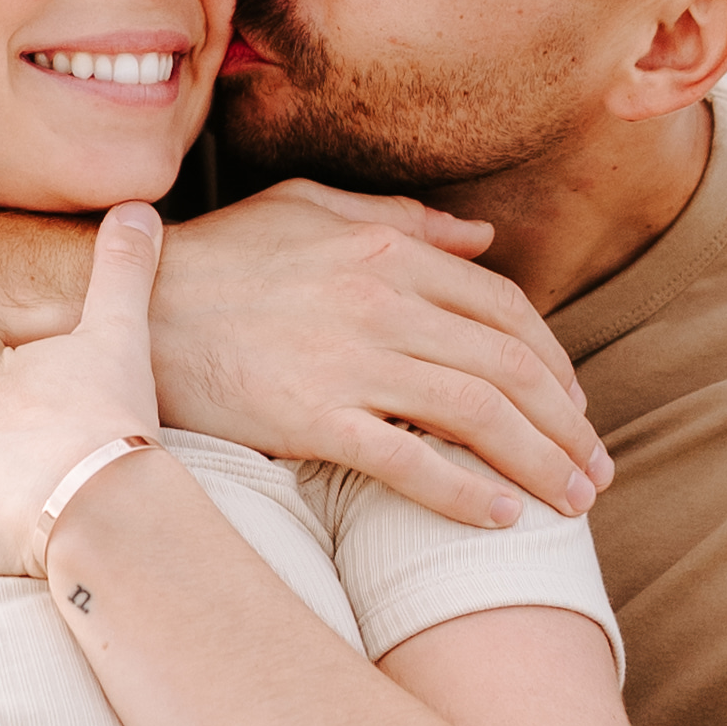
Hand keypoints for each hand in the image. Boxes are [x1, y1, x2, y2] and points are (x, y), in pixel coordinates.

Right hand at [149, 182, 605, 527]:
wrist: (130, 307)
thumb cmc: (218, 256)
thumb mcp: (309, 208)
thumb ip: (402, 220)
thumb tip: (482, 238)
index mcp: (387, 251)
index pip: (506, 309)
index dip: (556, 363)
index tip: (576, 408)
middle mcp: (380, 302)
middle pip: (509, 366)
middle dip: (567, 425)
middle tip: (596, 472)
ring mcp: (347, 362)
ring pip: (477, 414)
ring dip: (539, 463)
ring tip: (571, 504)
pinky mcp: (309, 418)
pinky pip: (408, 462)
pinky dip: (465, 492)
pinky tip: (500, 518)